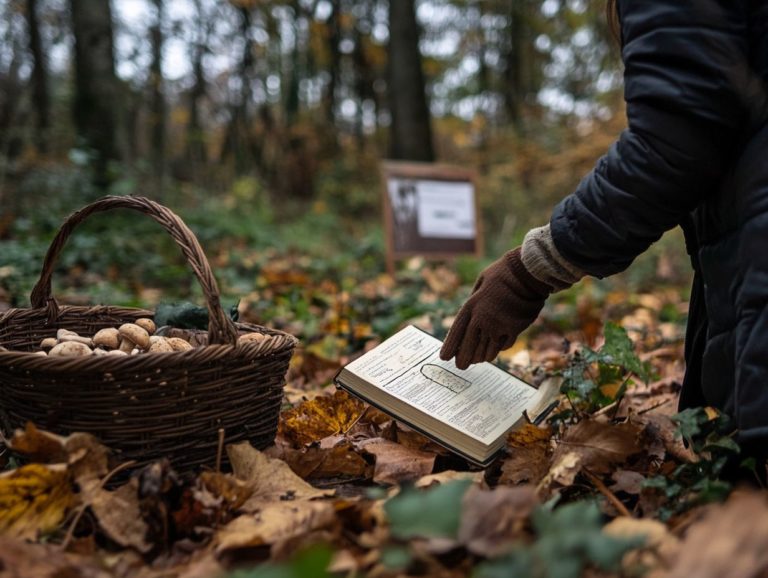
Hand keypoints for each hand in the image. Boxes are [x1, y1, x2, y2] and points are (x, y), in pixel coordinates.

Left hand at [440, 247, 550, 368]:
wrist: (528, 273)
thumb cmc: (503, 274)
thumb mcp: (481, 283)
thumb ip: (474, 301)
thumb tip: (471, 316)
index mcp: (471, 306)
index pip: (456, 332)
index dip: (450, 347)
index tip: (445, 357)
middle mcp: (482, 319)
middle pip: (470, 346)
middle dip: (464, 359)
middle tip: (461, 365)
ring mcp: (498, 326)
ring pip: (487, 350)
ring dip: (482, 356)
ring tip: (478, 359)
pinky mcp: (514, 329)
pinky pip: (504, 346)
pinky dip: (499, 348)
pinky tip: (496, 349)